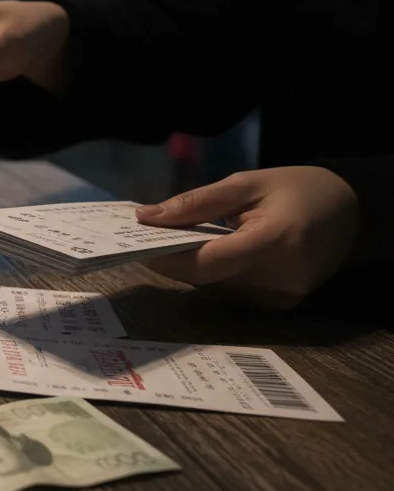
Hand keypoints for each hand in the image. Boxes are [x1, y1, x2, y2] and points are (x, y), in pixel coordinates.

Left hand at [137, 167, 359, 308]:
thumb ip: (196, 203)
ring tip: (181, 242)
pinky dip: (216, 275)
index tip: (137, 244)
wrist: (352, 212)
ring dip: (194, 268)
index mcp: (274, 242)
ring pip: (214, 289)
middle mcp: (279, 279)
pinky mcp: (281, 307)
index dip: (167, 258)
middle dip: (175, 259)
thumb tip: (146, 217)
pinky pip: (232, 293)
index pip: (206, 262)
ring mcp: (282, 298)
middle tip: (151, 238)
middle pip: (206, 278)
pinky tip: (214, 254)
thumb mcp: (246, 183)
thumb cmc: (297, 189)